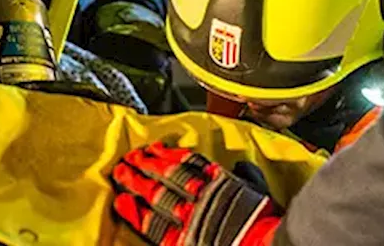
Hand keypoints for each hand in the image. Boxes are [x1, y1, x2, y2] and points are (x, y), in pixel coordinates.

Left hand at [111, 142, 279, 245]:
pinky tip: (121, 203)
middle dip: (146, 165)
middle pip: (165, 176)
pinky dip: (135, 213)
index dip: (168, 155)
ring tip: (119, 173)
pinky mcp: (179, 240)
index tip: (155, 147)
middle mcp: (198, 196)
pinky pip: (151, 225)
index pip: (187, 163)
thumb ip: (247, 177)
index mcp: (216, 182)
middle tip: (130, 157)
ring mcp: (186, 217)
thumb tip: (241, 166)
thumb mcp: (259, 191)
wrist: (262, 245)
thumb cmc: (264, 221)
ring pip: (154, 195)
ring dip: (135, 183)